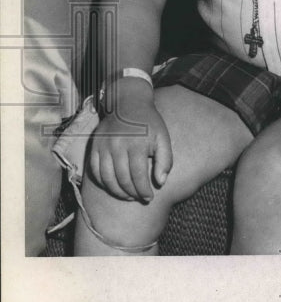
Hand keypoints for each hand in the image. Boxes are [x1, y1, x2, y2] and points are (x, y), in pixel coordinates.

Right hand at [88, 86, 171, 202]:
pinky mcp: (94, 146)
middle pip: (122, 179)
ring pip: (107, 178)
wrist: (127, 103)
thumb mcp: (163, 138)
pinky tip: (113, 187)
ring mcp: (103, 146)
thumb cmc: (149, 123)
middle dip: (132, 194)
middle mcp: (117, 145)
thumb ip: (165, 161)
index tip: (149, 198)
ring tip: (128, 196)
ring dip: (117, 192)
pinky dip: (103, 183)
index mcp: (137, 143)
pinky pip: (95, 171)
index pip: (138, 176)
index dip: (144, 190)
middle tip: (139, 198)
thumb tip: (160, 183)